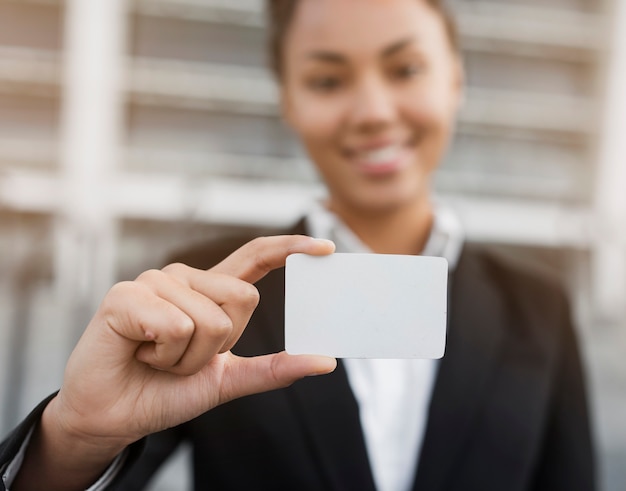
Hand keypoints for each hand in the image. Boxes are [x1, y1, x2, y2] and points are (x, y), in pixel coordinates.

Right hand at [14, 235, 335, 489]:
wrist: (114, 415)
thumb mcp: (226, 380)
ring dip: (186, 358)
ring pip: (209, 320)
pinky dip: (162, 355)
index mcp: (209, 292)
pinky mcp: (126, 294)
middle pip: (243, 298)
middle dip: (219, 345)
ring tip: (156, 357)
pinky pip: (174, 326)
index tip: (326, 247)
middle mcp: (185, 278)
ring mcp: (155, 282)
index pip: (255, 257)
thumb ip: (272, 368)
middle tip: (181, 358)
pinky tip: (137, 351)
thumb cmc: (165, 391)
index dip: (290, 248)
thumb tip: (325, 362)